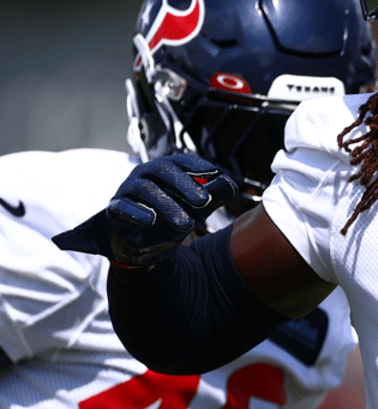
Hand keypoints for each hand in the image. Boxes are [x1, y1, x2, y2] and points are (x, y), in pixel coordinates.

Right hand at [52, 153, 235, 266]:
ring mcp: (127, 190)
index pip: (178, 160)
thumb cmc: (171, 219)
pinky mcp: (115, 210)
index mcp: (164, 171)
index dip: (195, 164)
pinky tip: (152, 221)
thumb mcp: (197, 209)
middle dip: (184, 184)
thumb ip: (215, 196)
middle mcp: (144, 175)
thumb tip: (231, 184)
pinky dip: (137, 212)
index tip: (213, 172)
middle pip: (161, 169)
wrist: (146, 247)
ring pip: (145, 188)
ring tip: (186, 223)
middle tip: (204, 201)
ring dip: (167, 204)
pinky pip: (122, 206)